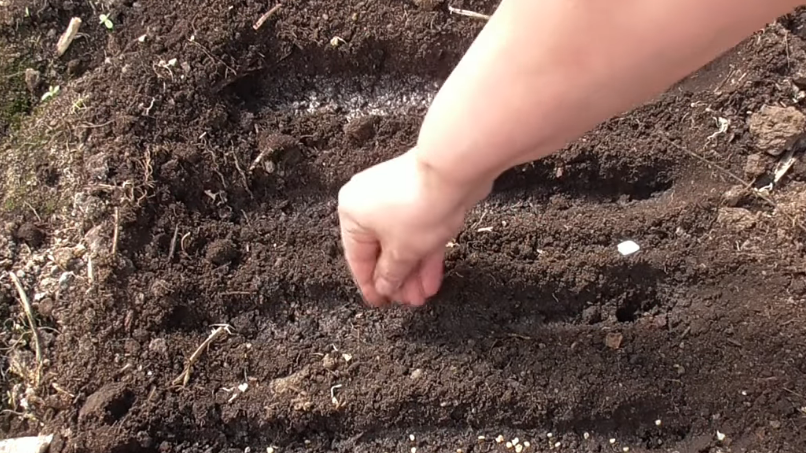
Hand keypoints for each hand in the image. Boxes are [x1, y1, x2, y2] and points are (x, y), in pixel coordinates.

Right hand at [337, 149, 487, 306]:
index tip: (380, 303)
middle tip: (409, 301)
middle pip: (382, 251)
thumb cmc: (418, 206)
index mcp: (352, 214)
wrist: (453, 171)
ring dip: (413, 270)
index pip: (357, 258)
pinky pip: (418, 231)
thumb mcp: (402, 252)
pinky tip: (433, 277)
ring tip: (424, 294)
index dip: (370, 285)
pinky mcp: (421, 197)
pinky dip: (424, 253)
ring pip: (403, 242)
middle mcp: (369, 203)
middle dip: (398, 280)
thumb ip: (390, 275)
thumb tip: (383, 286)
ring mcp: (396, 199)